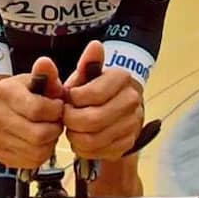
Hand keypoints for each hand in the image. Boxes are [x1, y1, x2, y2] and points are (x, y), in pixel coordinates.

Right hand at [0, 56, 64, 168]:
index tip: (58, 106)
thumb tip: (45, 62)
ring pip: (37, 150)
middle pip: (38, 134)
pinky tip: (38, 142)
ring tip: (47, 129)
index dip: (56, 110)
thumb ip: (45, 74)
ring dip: (49, 142)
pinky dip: (41, 153)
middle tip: (55, 121)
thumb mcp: (35, 80)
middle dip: (54, 128)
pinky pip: (31, 161)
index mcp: (3, 91)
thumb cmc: (24, 95)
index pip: (38, 109)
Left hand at [63, 40, 143, 159]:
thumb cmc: (93, 88)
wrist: (114, 105)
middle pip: (93, 120)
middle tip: (66, 116)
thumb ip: (88, 62)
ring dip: (76, 136)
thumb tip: (95, 45)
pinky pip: (100, 152)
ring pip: (94, 139)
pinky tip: (82, 138)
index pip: (93, 94)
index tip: (68, 98)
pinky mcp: (128, 142)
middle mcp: (132, 100)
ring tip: (72, 127)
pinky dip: (85, 148)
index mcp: (122, 78)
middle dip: (71, 120)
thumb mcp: (87, 74)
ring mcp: (132, 123)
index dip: (73, 100)